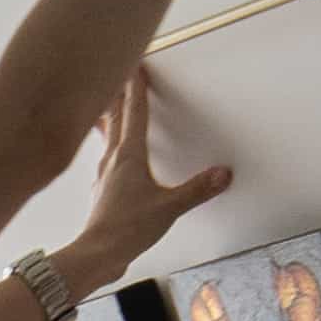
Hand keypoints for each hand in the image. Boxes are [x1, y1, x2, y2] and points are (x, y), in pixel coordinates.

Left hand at [69, 61, 231, 287]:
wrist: (98, 253)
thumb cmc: (126, 228)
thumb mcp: (170, 207)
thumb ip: (197, 189)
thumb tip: (222, 174)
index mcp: (128, 156)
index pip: (135, 113)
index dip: (137, 88)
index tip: (137, 67)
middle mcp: (112, 160)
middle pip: (115, 118)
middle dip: (119, 94)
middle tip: (118, 75)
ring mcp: (104, 175)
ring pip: (107, 136)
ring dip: (111, 117)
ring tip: (110, 107)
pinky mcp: (102, 191)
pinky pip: (106, 158)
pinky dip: (110, 146)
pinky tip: (112, 156)